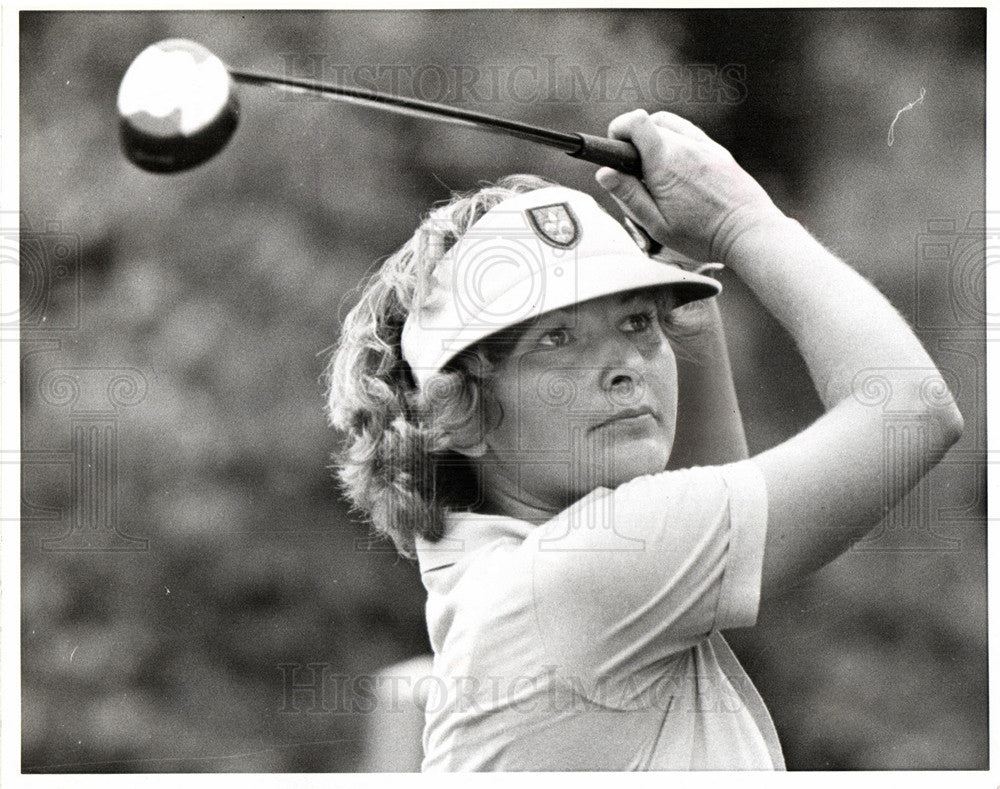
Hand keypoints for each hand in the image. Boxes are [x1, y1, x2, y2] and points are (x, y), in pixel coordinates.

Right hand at [595, 109, 782, 262]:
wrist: (749, 232)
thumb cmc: (702, 235)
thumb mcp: (657, 224)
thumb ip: (629, 196)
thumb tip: (604, 173)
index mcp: (664, 163)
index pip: (635, 121)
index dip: (618, 130)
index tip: (615, 149)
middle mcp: (684, 146)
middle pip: (648, 124)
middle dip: (634, 143)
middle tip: (637, 175)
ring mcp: (703, 145)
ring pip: (669, 125)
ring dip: (654, 139)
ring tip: (655, 171)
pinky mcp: (717, 150)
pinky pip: (688, 133)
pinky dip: (675, 142)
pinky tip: (677, 168)